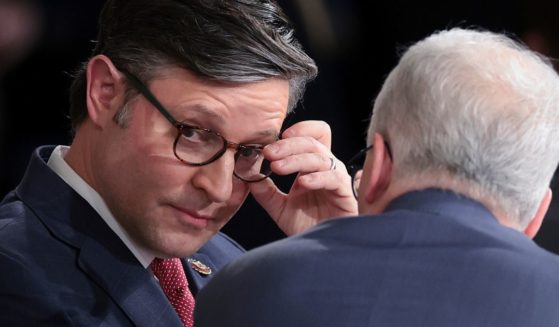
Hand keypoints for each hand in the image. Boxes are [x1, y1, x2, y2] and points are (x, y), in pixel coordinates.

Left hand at [249, 120, 357, 235]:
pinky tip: (302, 183)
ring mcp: (337, 178)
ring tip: (277, 167)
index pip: (313, 135)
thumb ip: (265, 191)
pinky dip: (316, 178)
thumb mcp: (279, 207)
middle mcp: (326, 167)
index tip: (277, 137)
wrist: (321, 248)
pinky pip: (333, 178)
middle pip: (312, 142)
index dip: (300, 130)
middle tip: (269, 153)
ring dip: (296, 160)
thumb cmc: (306, 224)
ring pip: (320, 157)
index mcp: (313, 165)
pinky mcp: (345, 193)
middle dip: (288, 145)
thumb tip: (249, 175)